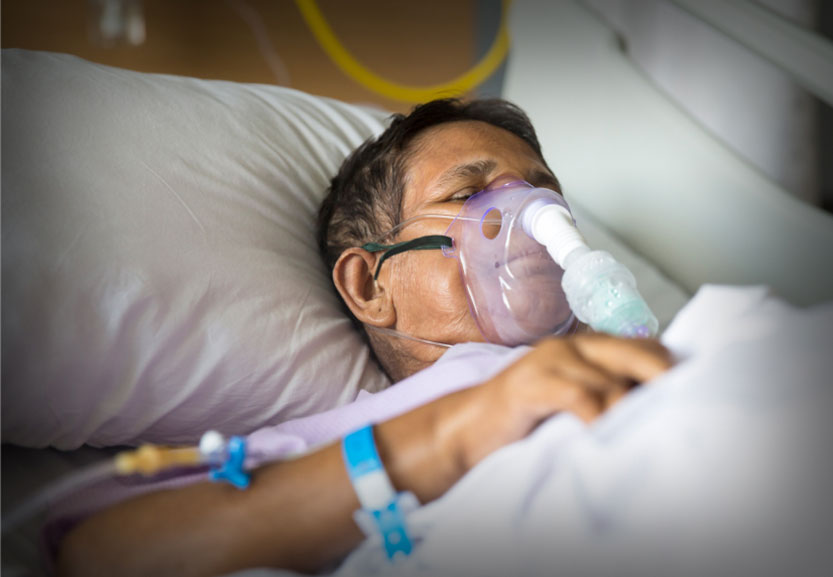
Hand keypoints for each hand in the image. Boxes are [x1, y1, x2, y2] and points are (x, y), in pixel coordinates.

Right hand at [437, 334, 671, 472]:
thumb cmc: (524, 420)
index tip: (687, 391)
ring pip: (608, 379)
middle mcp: (570, 346)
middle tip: (680, 406)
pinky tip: (601, 435)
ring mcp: (549, 361)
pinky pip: (578, 397)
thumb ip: (604, 396)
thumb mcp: (571, 402)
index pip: (641, 344)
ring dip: (627, 409)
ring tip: (637, 433)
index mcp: (584, 349)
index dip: (665, 366)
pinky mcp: (530, 383)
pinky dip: (597, 417)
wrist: (469, 428)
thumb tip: (654, 411)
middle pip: (633, 352)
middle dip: (661, 377)